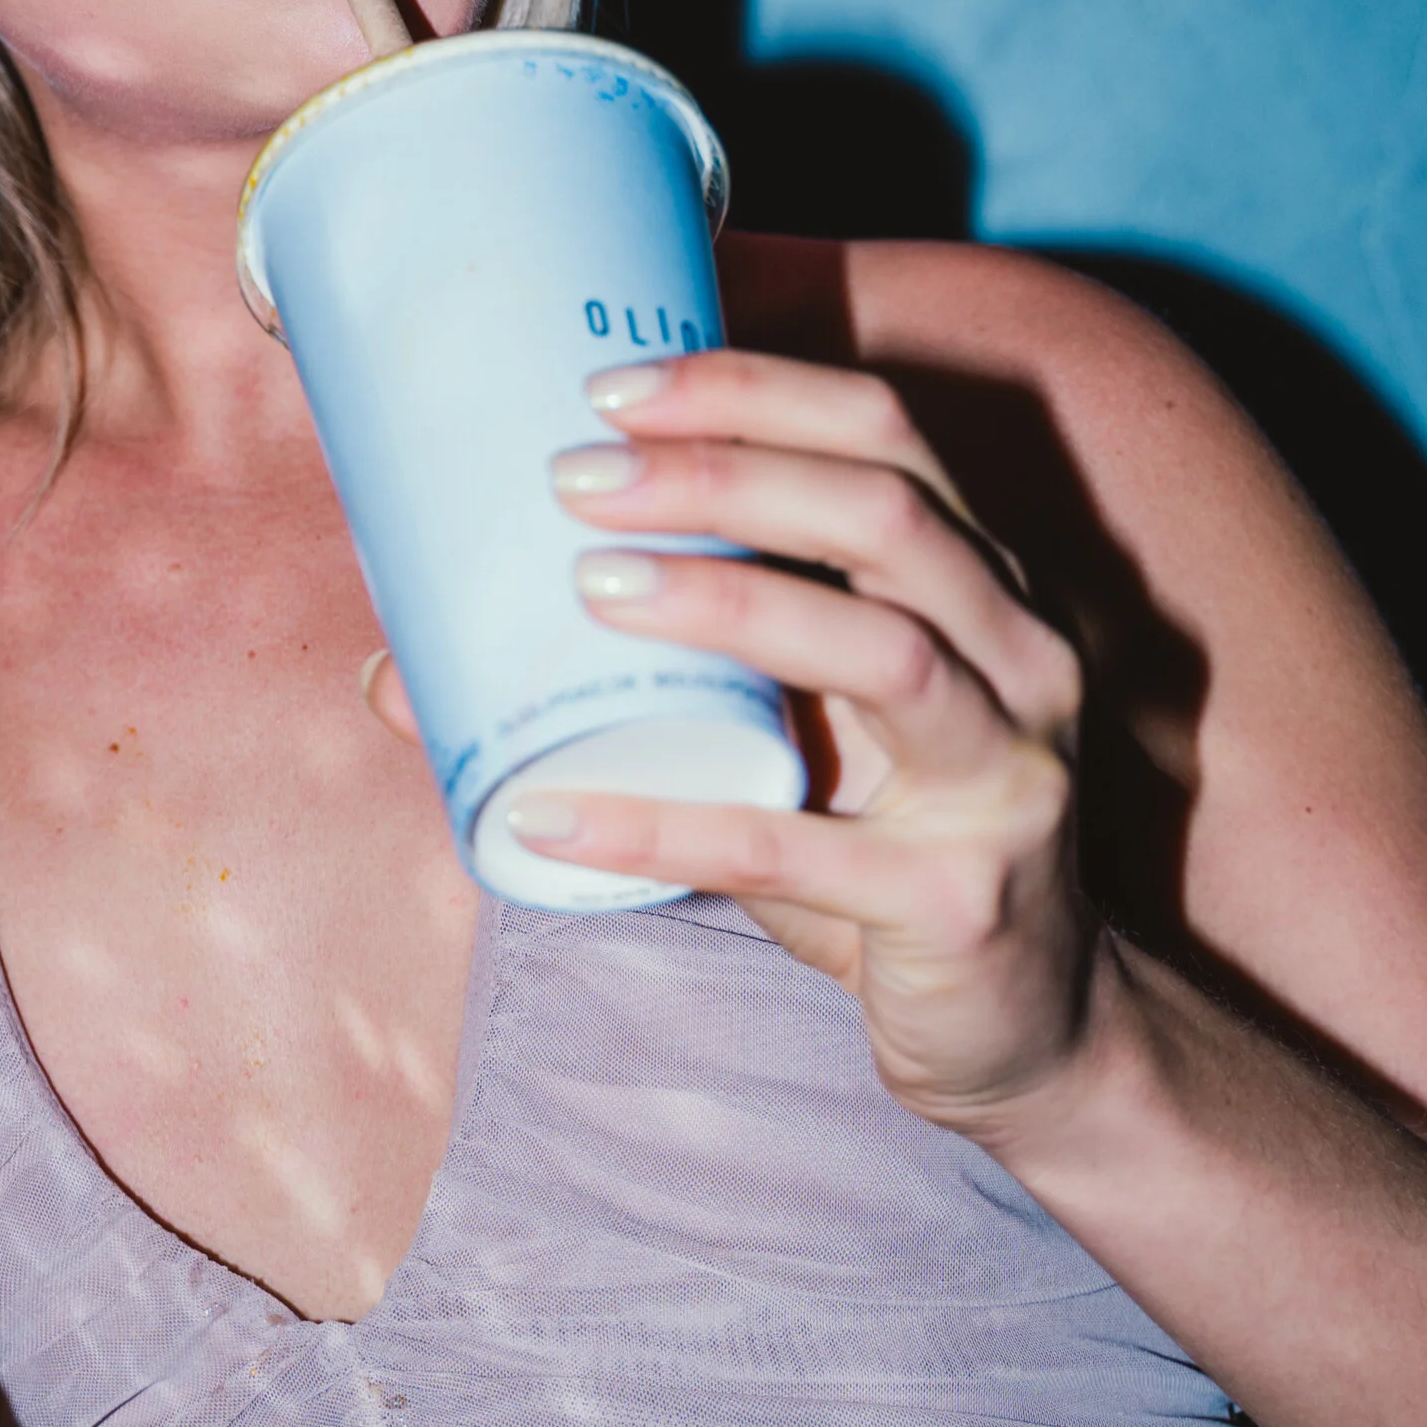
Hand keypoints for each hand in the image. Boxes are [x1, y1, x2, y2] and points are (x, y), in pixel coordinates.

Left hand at [523, 352, 1095, 1141]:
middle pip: (887, 516)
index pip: (883, 435)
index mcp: (981, 584)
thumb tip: (400, 669)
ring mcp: (1006, 781)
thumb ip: (636, 688)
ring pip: (884, 652)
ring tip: (588, 588)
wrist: (1027, 1037)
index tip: (611, 390)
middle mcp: (1020, 658)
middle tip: (576, 479)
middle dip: (725, 476)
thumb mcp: (783, 744)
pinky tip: (552, 814)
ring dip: (727, 602)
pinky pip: (797, 851)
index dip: (753, 390)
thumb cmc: (882, 852)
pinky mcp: (959, 902)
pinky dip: (665, 824)